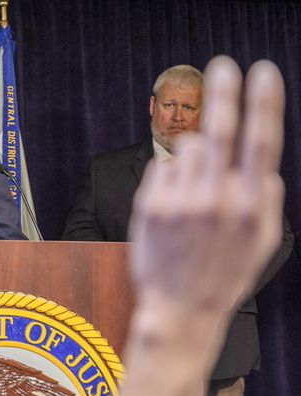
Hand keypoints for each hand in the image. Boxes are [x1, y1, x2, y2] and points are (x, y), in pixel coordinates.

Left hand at [129, 57, 284, 314]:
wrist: (178, 308)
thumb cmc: (223, 274)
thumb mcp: (261, 242)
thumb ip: (266, 199)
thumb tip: (261, 165)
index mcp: (249, 206)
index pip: (260, 141)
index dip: (263, 102)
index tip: (261, 71)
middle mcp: (215, 200)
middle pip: (219, 130)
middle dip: (222, 92)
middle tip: (220, 66)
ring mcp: (179, 202)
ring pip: (188, 148)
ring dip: (194, 156)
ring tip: (195, 191)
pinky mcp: (150, 206)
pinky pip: (163, 168)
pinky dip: (171, 175)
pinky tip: (174, 204)